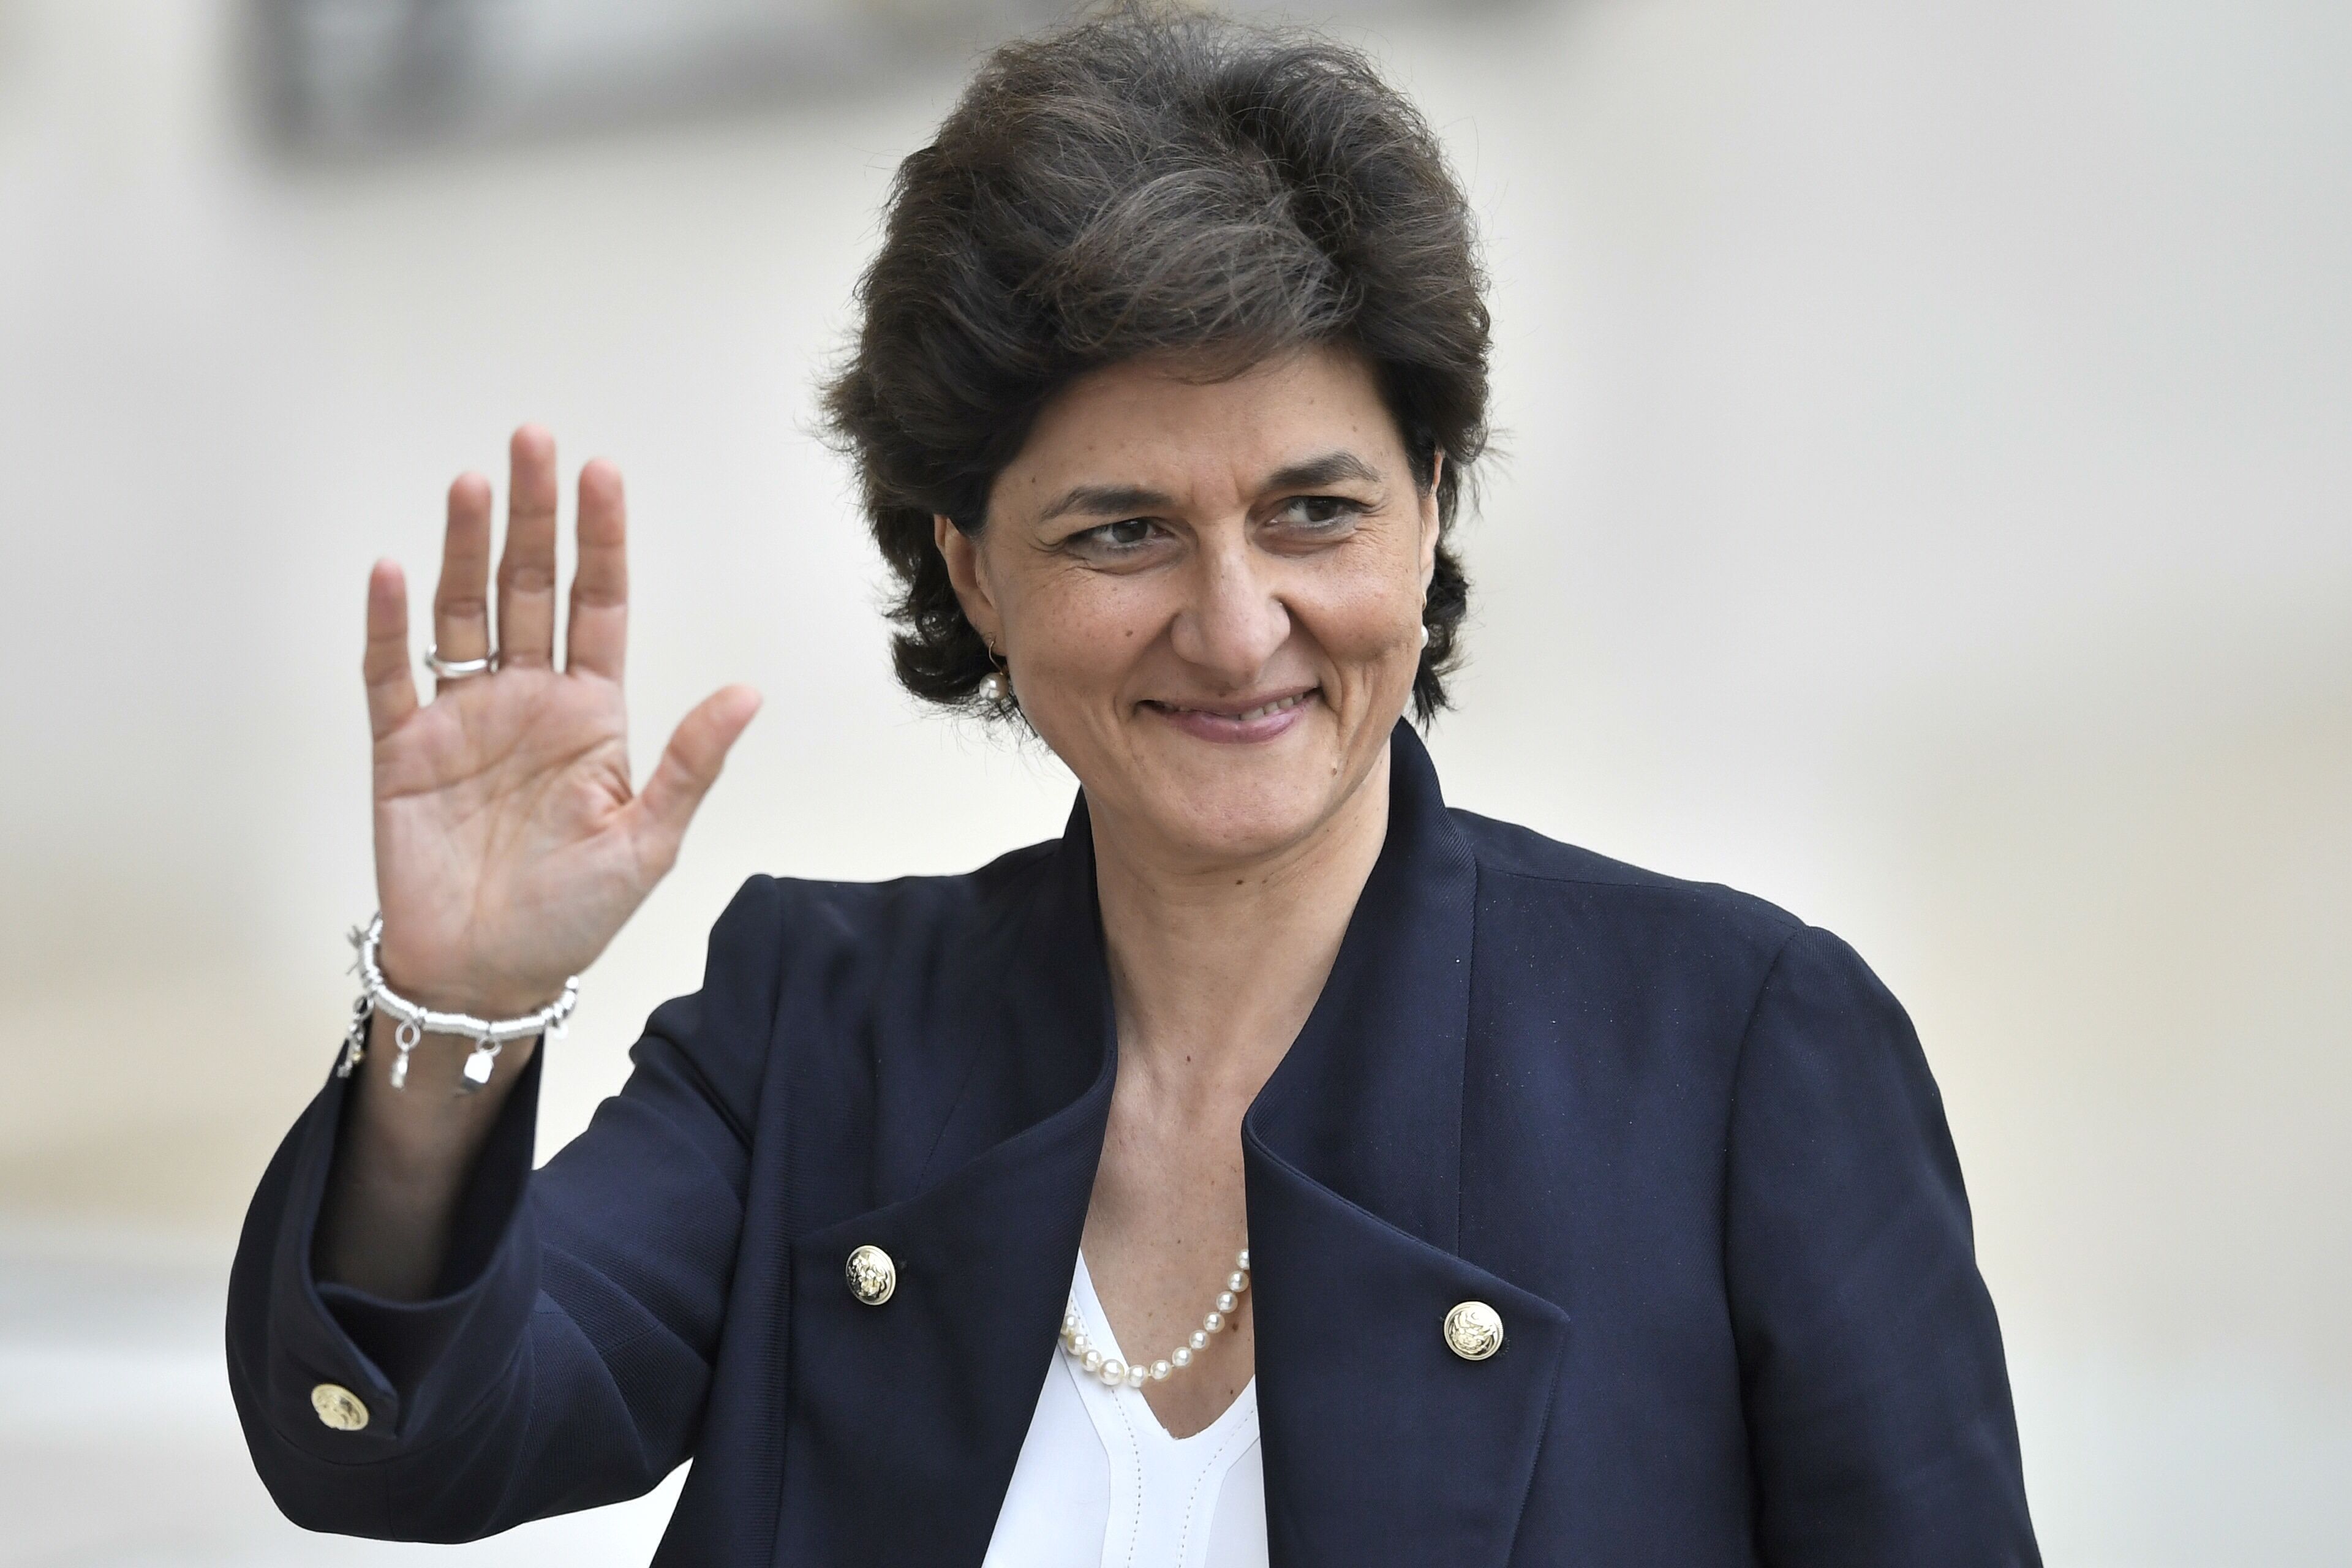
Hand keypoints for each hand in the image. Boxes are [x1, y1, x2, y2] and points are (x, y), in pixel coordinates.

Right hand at [361, 426, 759, 1016]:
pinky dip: (387, 624)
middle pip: (529, 588)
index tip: (601, 473)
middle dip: (532, 516)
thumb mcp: (648, 841)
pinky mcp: (403, 749)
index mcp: (592, 714)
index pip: (599, 605)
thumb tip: (749, 692)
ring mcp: (463, 718)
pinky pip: (391, 674)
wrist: (489, 977)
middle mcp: (527, 699)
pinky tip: (391, 570)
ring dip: (462, 548)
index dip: (600, 540)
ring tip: (472, 484)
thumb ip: (690, 762)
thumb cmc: (572, 915)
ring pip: (462, 612)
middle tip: (531, 441)